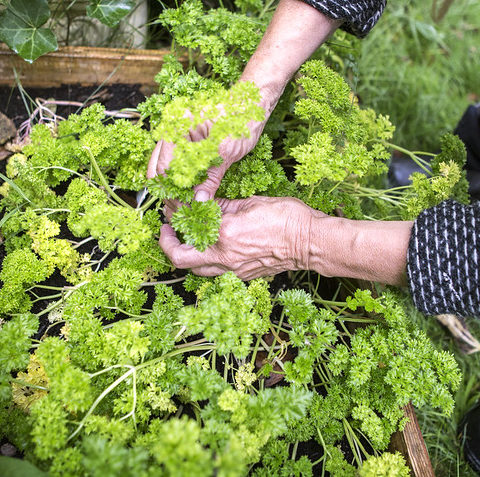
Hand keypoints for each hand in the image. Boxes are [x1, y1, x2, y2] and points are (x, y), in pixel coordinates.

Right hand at [146, 118, 264, 201]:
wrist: (252, 101)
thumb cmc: (242, 116)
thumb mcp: (227, 149)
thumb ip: (211, 175)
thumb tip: (199, 200)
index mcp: (177, 124)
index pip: (165, 166)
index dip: (173, 191)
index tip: (185, 207)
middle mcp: (171, 129)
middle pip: (159, 169)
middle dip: (170, 192)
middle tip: (183, 211)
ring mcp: (176, 137)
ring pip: (165, 170)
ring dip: (175, 189)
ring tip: (187, 207)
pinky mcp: (185, 145)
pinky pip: (177, 166)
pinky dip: (183, 182)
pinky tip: (191, 195)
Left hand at [159, 196, 325, 279]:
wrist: (311, 242)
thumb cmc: (288, 218)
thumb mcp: (251, 202)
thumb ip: (222, 206)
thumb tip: (203, 203)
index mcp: (224, 233)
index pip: (187, 226)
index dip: (176, 216)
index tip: (173, 210)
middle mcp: (225, 256)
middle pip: (181, 259)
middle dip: (168, 244)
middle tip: (168, 232)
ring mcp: (234, 270)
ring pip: (197, 270)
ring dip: (188, 255)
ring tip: (188, 240)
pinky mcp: (244, 276)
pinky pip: (217, 273)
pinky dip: (208, 261)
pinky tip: (214, 246)